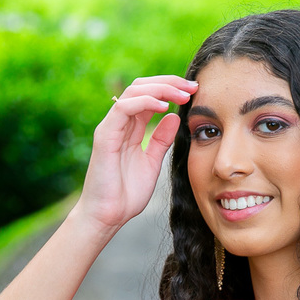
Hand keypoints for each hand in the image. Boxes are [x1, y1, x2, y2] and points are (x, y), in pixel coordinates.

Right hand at [73, 74, 196, 229]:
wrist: (108, 216)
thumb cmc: (126, 194)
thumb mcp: (152, 163)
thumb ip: (161, 140)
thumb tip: (174, 117)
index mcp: (130, 128)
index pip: (149, 96)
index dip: (171, 89)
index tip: (194, 92)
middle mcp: (119, 123)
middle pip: (141, 87)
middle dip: (169, 82)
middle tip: (193, 86)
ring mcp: (110, 127)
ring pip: (133, 92)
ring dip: (161, 88)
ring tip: (182, 94)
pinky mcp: (104, 136)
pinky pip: (123, 109)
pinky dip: (144, 103)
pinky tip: (164, 107)